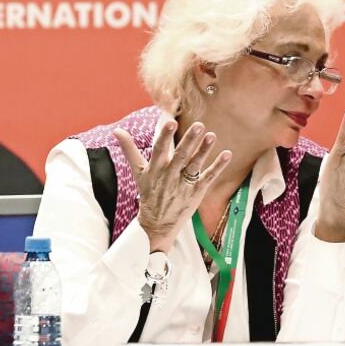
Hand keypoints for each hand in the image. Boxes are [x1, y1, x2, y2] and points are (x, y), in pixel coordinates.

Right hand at [115, 121, 231, 252]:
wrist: (157, 224)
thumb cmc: (148, 193)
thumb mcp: (138, 172)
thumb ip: (129, 150)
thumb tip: (117, 131)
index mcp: (155, 169)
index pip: (159, 150)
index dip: (165, 136)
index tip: (171, 122)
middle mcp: (169, 176)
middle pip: (180, 156)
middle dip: (189, 141)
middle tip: (199, 125)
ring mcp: (184, 185)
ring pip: (195, 166)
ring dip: (204, 151)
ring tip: (212, 136)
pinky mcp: (196, 192)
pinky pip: (208, 177)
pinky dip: (218, 166)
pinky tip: (227, 154)